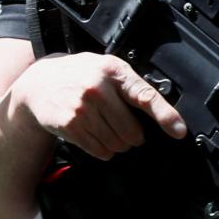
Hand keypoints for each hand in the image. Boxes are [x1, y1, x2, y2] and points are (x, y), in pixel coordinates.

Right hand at [11, 52, 185, 159]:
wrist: (39, 83)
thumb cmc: (79, 75)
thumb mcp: (105, 68)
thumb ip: (130, 85)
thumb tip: (162, 114)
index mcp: (112, 71)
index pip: (144, 95)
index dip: (165, 115)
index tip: (179, 131)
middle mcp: (97, 88)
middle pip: (132, 131)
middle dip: (132, 135)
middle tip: (120, 125)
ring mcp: (82, 108)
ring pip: (117, 144)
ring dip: (116, 143)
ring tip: (102, 127)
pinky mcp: (70, 125)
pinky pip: (100, 150)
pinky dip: (101, 149)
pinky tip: (91, 134)